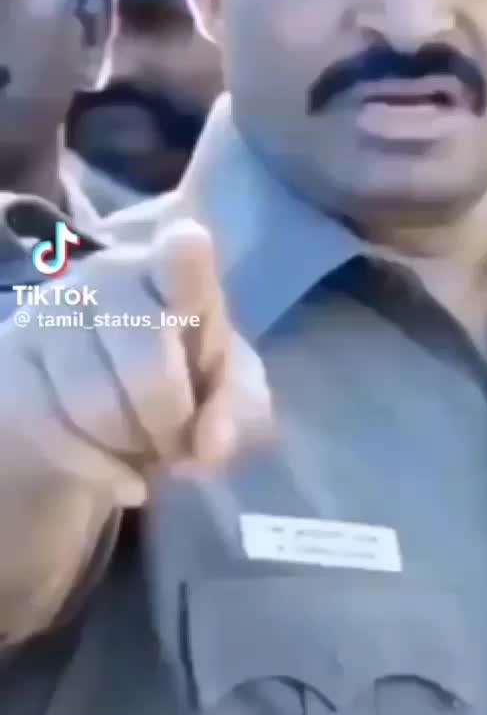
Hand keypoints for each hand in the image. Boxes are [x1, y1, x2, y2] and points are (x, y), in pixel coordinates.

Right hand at [2, 218, 271, 507]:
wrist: (83, 418)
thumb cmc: (170, 384)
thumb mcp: (222, 394)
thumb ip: (236, 412)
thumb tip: (211, 444)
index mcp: (173, 269)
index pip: (180, 252)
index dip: (185, 256)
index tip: (188, 244)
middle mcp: (109, 276)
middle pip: (150, 370)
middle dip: (172, 426)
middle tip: (177, 439)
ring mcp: (52, 315)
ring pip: (98, 408)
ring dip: (131, 448)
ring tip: (140, 445)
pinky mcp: (11, 364)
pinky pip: (57, 434)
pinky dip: (99, 470)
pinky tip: (115, 470)